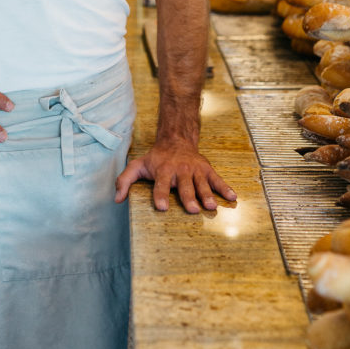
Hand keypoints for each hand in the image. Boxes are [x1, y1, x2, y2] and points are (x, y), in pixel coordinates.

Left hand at [114, 139, 236, 213]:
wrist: (176, 139)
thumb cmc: (156, 158)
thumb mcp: (138, 165)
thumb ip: (125, 181)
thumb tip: (117, 199)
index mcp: (163, 170)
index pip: (160, 184)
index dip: (160, 195)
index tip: (161, 207)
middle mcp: (180, 170)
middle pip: (184, 186)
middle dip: (188, 197)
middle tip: (192, 210)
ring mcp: (195, 170)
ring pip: (202, 183)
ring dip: (207, 194)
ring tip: (211, 206)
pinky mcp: (206, 169)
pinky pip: (217, 179)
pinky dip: (225, 187)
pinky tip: (232, 197)